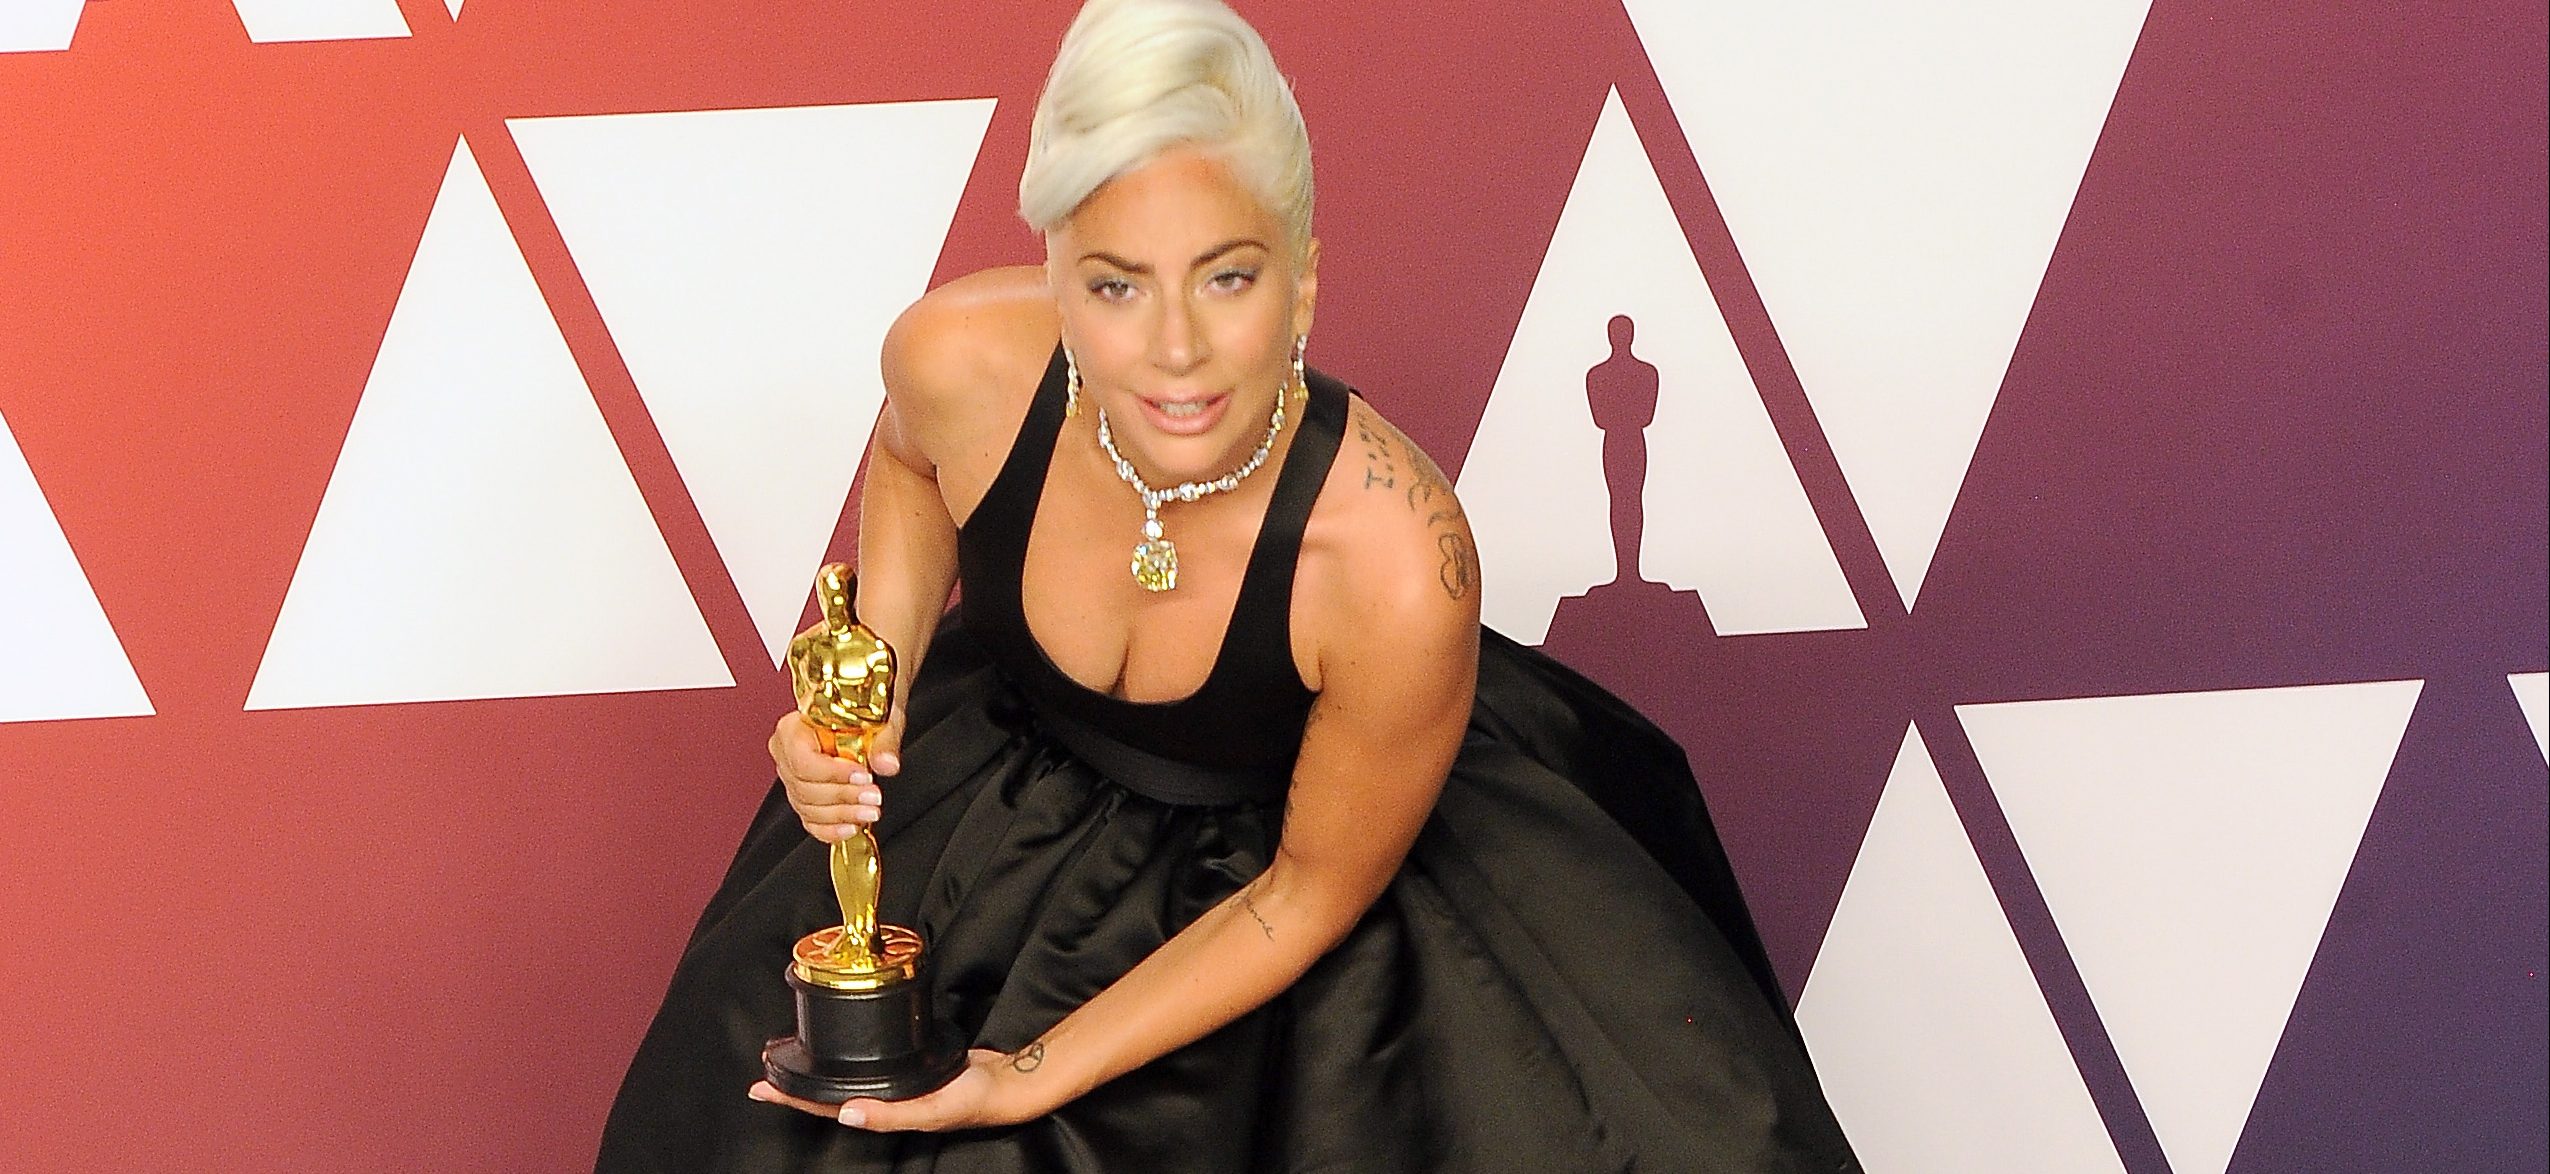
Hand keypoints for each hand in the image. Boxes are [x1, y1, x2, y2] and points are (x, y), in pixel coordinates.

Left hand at [747, 1048, 1043, 1130]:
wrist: (1005, 1083)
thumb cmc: (971, 1101)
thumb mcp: (931, 1108)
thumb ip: (890, 1113)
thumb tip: (846, 1113)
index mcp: (880, 1113)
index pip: (826, 1107)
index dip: (793, 1097)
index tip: (761, 1086)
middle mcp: (881, 1100)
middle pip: (828, 1092)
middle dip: (795, 1082)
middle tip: (766, 1065)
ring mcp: (893, 1084)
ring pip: (845, 1077)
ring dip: (818, 1067)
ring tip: (794, 1053)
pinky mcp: (906, 1066)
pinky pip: (868, 1062)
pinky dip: (848, 1054)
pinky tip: (843, 1042)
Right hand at [769, 710, 905, 842]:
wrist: (869, 706)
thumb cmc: (869, 704)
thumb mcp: (883, 714)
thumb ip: (885, 739)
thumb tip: (887, 764)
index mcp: (794, 727)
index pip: (802, 759)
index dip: (832, 772)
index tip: (862, 774)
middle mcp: (786, 753)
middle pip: (804, 787)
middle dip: (843, 796)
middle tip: (873, 796)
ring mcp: (793, 778)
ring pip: (807, 807)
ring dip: (842, 814)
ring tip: (870, 811)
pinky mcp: (804, 797)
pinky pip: (810, 821)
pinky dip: (831, 829)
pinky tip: (851, 827)